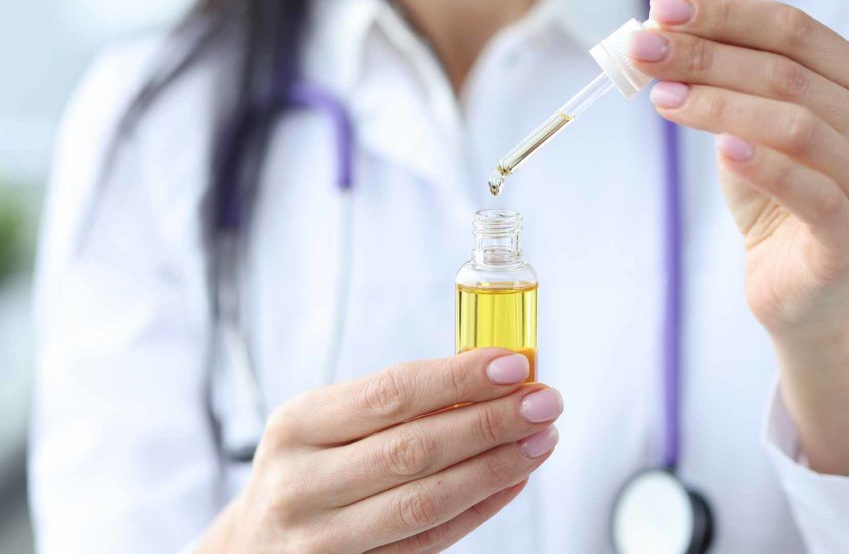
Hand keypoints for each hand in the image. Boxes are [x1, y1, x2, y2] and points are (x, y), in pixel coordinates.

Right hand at [198, 349, 560, 552]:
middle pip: (414, 448)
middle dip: (491, 421)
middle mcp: (303, 483)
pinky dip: (479, 507)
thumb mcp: (322, 425)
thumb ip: (392, 404)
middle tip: (544, 402)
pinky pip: (430, 540)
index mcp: (297, 425)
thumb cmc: (305, 471)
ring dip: (496, 466)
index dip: (458, 377)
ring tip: (540, 440)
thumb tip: (488, 376)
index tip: (513, 364)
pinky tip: (513, 479)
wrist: (253, 548)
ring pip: (427, 500)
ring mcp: (324, 539)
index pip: (390, 392)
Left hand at [629, 0, 848, 473]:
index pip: (794, 29)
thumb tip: (663, 5)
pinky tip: (722, 149)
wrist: (795, 284)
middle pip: (790, 73)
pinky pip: (811, 193)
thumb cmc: (771, 193)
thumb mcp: (740, 122)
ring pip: (799, 126)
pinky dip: (765, 166)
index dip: (725, 15)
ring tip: (662, 97)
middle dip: (707, 55)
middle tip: (644, 50)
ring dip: (721, 105)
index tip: (662, 7)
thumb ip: (717, 69)